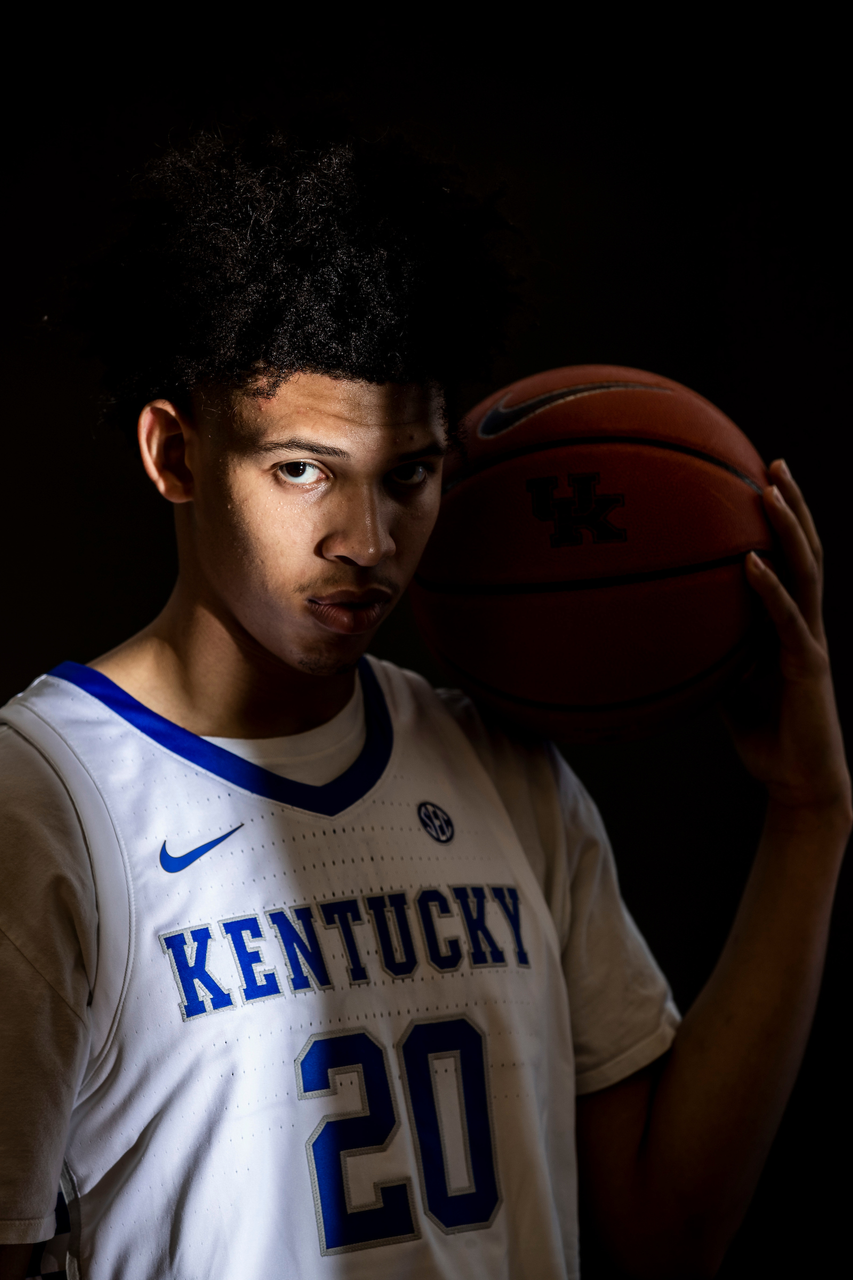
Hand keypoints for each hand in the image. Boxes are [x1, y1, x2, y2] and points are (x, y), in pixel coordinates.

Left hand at [721, 459, 850, 819]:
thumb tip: (676, 644)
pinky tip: (749, 563)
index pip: (792, 562)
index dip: (782, 523)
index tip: (761, 482)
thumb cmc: (770, 742)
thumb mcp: (730, 695)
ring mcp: (811, 642)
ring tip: (771, 490)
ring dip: (789, 529)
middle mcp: (807, 626)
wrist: (800, 786)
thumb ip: (714, 664)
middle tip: (774, 463)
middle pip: (807, 552)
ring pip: (806, 573)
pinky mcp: (807, 667)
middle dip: (793, 506)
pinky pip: (786, 621)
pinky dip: (768, 590)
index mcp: (792, 627)